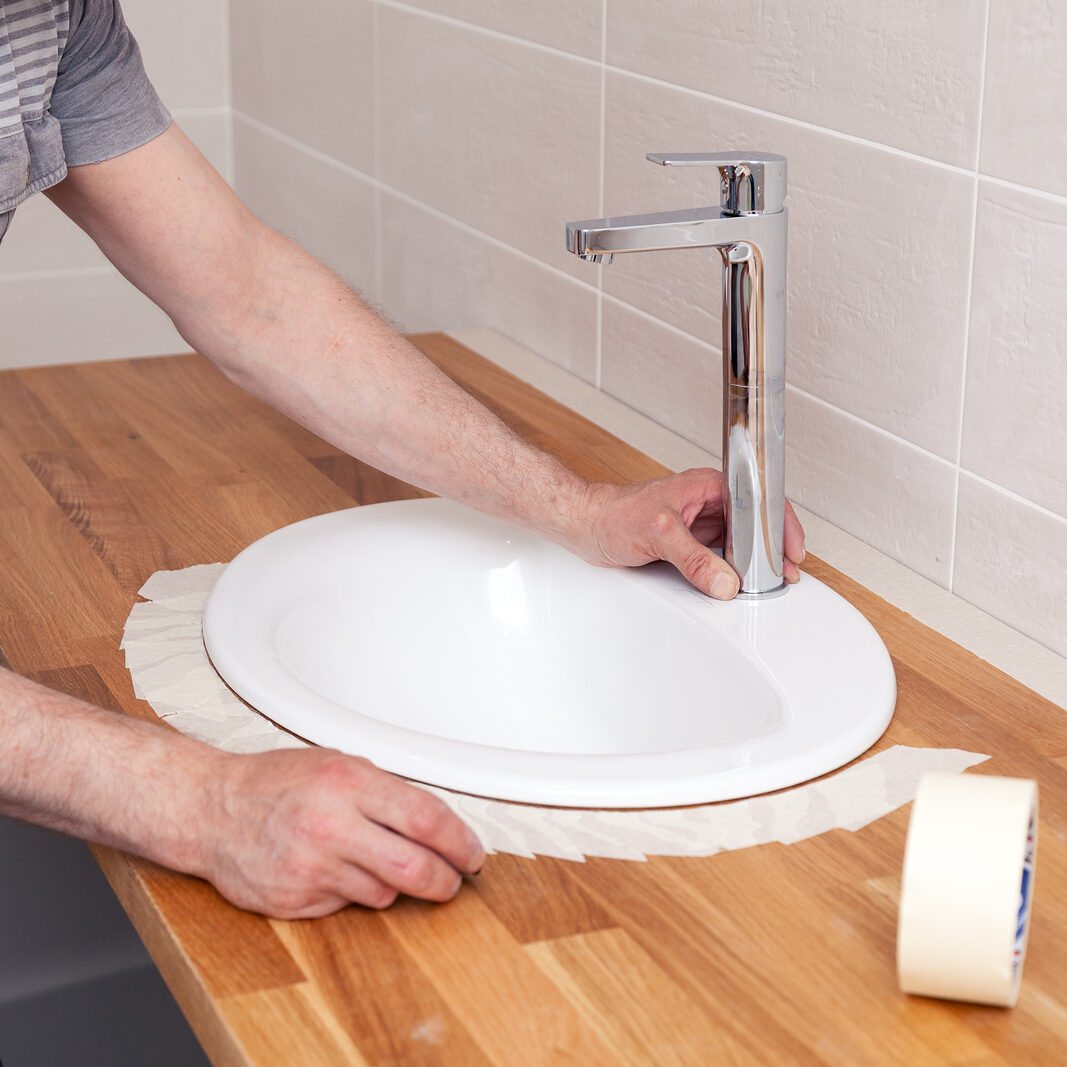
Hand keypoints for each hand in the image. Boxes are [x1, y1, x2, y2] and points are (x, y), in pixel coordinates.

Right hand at [199, 748, 484, 917]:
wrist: (211, 809)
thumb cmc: (276, 782)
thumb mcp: (336, 765)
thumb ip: (385, 792)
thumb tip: (438, 824)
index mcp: (349, 783)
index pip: (428, 820)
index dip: (461, 843)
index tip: (472, 854)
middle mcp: (332, 826)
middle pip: (415, 868)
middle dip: (445, 880)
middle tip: (453, 880)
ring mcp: (313, 867)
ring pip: (384, 892)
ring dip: (393, 883)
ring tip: (374, 860)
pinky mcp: (296, 900)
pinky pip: (347, 905)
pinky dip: (352, 892)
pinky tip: (332, 869)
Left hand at [580, 468, 805, 598]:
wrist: (586, 525)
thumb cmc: (614, 514)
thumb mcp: (660, 534)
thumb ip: (693, 559)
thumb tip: (723, 581)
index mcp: (708, 485)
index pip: (758, 500)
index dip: (780, 525)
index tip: (791, 550)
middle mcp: (708, 503)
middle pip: (754, 525)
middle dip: (771, 549)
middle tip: (784, 573)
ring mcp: (700, 524)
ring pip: (738, 543)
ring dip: (751, 563)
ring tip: (765, 582)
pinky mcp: (690, 544)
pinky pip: (719, 557)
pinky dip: (730, 571)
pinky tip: (736, 584)